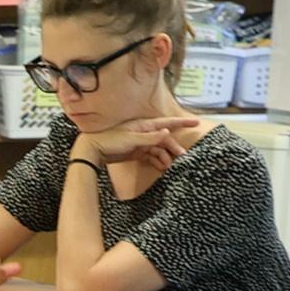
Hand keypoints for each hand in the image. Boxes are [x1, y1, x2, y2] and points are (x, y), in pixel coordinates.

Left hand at [76, 114, 200, 179]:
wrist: (93, 150)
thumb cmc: (110, 140)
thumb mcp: (131, 139)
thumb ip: (150, 137)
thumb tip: (168, 131)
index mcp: (145, 125)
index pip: (168, 122)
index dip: (183, 122)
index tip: (196, 122)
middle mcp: (145, 133)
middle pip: (165, 139)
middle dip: (174, 147)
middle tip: (183, 157)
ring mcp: (141, 143)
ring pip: (159, 149)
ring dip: (166, 156)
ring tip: (171, 166)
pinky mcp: (137, 152)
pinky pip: (151, 156)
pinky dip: (157, 161)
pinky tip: (162, 168)